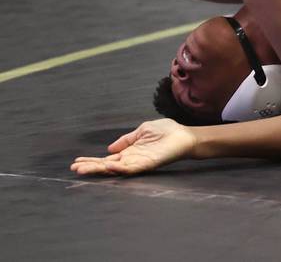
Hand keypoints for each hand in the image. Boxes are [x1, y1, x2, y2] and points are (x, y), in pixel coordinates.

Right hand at [70, 119, 196, 175]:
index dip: (92, 160)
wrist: (185, 135)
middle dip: (91, 167)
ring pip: (115, 170)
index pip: (106, 159)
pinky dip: (119, 169)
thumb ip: (126, 139)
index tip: (76, 161)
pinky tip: (108, 166)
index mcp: (129, 151)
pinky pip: (131, 169)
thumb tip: (109, 149)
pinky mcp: (148, 164)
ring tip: (83, 170)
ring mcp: (139, 162)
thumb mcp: (142, 131)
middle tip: (74, 169)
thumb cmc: (167, 132)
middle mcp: (131, 159)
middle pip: (107, 166)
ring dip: (99, 170)